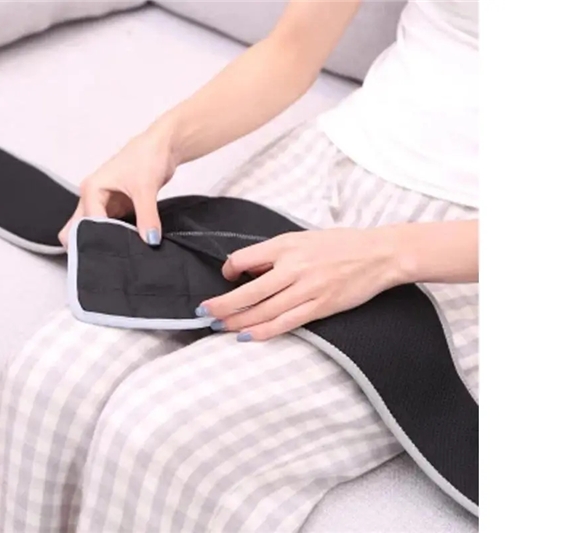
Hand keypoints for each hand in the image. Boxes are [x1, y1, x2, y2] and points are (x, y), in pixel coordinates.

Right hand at [58, 125, 177, 246]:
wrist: (162, 147)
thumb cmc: (147, 155)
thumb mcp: (146, 188)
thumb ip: (147, 216)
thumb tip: (150, 238)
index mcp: (91, 189)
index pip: (85, 223)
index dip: (98, 238)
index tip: (115, 250)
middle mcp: (93, 197)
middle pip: (78, 228)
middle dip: (89, 242)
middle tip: (109, 254)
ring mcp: (104, 204)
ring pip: (94, 229)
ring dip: (106, 239)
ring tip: (123, 250)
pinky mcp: (117, 208)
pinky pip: (112, 227)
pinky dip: (118, 235)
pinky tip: (130, 243)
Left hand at [197, 227, 404, 340]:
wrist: (379, 254)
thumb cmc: (340, 244)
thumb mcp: (302, 237)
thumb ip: (275, 253)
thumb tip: (249, 269)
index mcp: (286, 246)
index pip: (244, 259)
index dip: (229, 271)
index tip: (226, 278)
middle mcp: (293, 267)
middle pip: (248, 292)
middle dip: (221, 305)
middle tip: (202, 314)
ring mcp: (307, 289)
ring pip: (263, 311)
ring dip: (236, 321)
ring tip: (218, 327)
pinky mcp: (320, 307)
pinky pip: (285, 322)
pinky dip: (263, 331)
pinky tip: (246, 336)